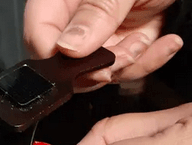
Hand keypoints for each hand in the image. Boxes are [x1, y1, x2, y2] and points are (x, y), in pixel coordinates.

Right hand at [24, 0, 182, 91]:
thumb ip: (95, 12)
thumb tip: (68, 47)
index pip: (39, 35)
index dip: (53, 58)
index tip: (80, 63)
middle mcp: (74, 21)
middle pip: (65, 63)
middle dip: (97, 67)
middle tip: (126, 52)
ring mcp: (96, 38)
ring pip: (97, 72)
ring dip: (127, 64)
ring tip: (145, 39)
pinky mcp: (118, 47)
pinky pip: (124, 69)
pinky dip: (146, 62)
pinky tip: (165, 44)